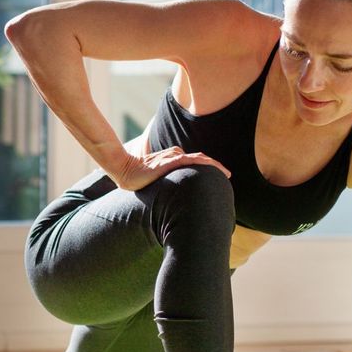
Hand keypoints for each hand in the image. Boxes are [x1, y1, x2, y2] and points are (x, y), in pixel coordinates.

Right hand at [113, 146, 230, 191]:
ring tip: (226, 174)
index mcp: (172, 159)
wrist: (124, 170)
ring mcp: (172, 157)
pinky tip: (213, 167)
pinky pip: (190, 160)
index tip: (219, 177)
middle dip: (215, 167)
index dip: (208, 168)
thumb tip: (174, 196)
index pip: (194, 162)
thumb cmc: (137, 177)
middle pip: (200, 159)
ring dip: (214, 166)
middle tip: (227, 176)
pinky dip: (204, 163)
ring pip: (199, 159)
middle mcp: (175, 155)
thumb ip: (166, 182)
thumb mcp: (155, 180)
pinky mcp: (169, 161)